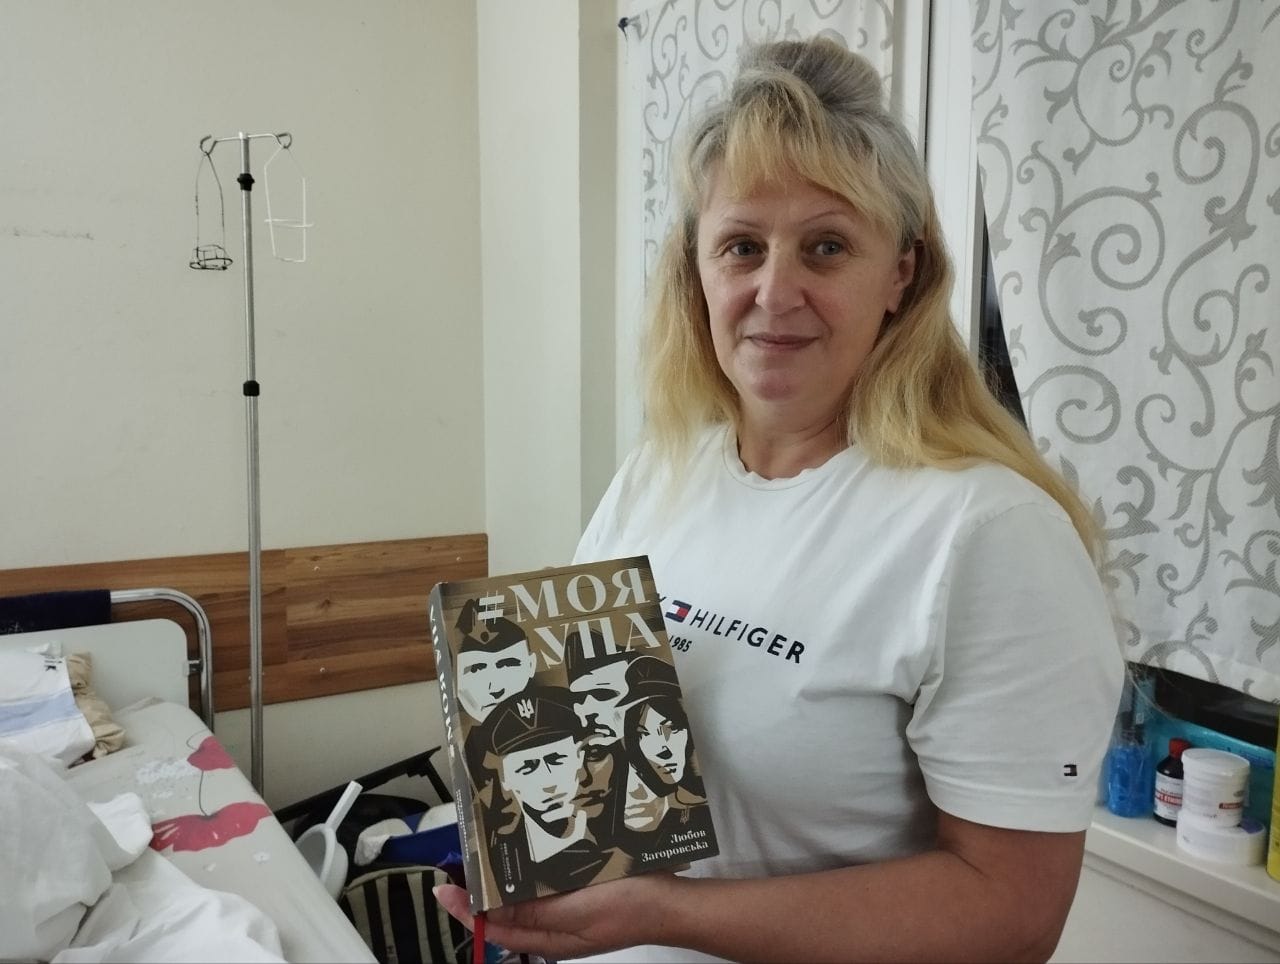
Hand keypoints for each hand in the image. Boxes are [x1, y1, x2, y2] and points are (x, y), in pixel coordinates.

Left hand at [434, 873, 676, 958]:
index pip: (495, 928)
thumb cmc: (624, 907)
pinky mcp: (585, 890)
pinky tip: (529, 846)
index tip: (443, 888)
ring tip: (486, 850)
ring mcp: (570, 908)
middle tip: (462, 859)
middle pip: (508, 911)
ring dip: (506, 875)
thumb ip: (530, 913)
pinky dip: (533, 867)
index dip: (467, 909)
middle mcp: (554, 925)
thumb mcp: (572, 913)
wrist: (672, 901)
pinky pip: (549, 881)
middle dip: (483, 889)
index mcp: (548, 938)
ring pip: (527, 894)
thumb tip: (485, 913)